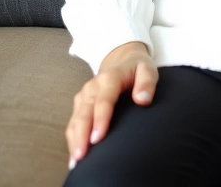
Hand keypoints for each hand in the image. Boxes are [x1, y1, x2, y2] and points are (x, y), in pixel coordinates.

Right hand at [65, 41, 156, 168]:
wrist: (123, 59)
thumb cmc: (137, 68)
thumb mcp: (148, 69)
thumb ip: (147, 82)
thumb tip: (143, 100)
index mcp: (109, 79)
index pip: (103, 101)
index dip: (100, 120)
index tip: (98, 139)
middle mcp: (92, 88)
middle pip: (84, 113)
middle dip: (82, 135)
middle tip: (82, 156)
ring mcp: (84, 96)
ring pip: (76, 120)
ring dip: (74, 140)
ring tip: (76, 161)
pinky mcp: (80, 104)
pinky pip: (73, 123)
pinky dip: (72, 139)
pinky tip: (74, 156)